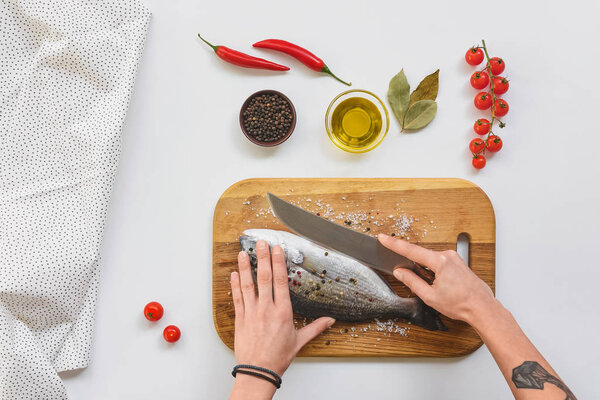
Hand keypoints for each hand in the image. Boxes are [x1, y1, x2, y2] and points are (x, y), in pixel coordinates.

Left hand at [229, 241, 334, 397]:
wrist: (258, 372)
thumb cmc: (278, 358)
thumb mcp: (300, 341)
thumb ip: (315, 327)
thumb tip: (330, 320)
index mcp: (283, 312)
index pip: (280, 281)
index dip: (278, 263)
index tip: (277, 249)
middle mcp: (266, 309)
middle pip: (264, 278)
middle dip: (262, 258)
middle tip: (261, 243)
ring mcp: (251, 313)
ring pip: (248, 285)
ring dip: (245, 267)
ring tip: (243, 253)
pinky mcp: (240, 319)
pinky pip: (237, 298)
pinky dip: (235, 285)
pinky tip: (234, 274)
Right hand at [378, 234, 497, 326]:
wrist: (482, 308)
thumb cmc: (461, 304)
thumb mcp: (430, 296)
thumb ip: (412, 281)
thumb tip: (400, 272)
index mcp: (440, 261)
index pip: (411, 250)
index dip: (394, 244)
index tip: (383, 237)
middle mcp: (448, 255)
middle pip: (420, 256)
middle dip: (412, 266)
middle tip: (410, 279)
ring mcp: (454, 258)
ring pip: (430, 260)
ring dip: (425, 271)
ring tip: (434, 289)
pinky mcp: (457, 262)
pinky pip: (438, 262)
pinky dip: (433, 271)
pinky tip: (439, 285)